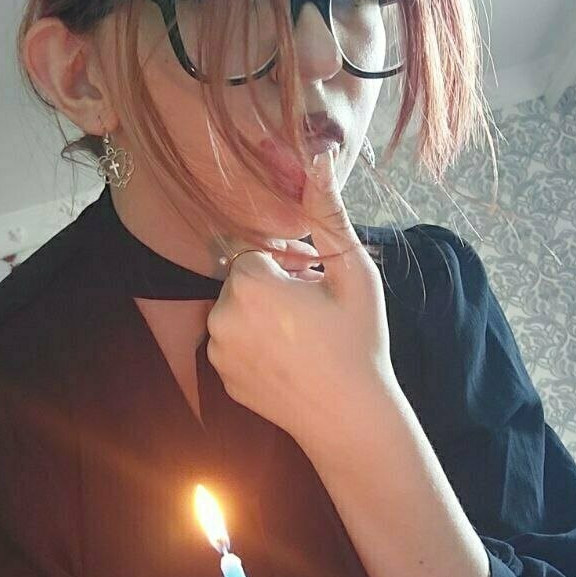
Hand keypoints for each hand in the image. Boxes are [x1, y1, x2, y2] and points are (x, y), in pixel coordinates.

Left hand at [205, 145, 395, 443]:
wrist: (350, 419)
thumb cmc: (358, 342)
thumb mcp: (352, 273)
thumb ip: (327, 213)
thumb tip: (318, 156)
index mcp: (250, 284)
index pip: (257, 249)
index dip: (289, 261)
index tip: (315, 281)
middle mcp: (222, 315)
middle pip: (243, 279)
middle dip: (274, 286)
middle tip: (314, 309)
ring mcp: (218, 352)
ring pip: (236, 312)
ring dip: (263, 315)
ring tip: (303, 335)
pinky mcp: (222, 378)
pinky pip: (233, 345)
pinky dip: (254, 345)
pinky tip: (290, 360)